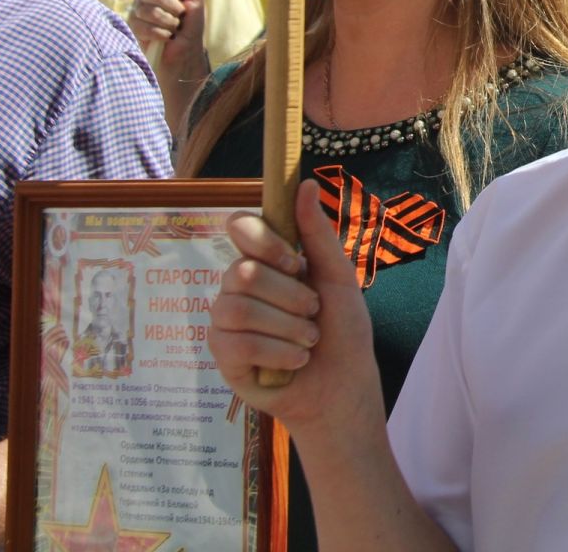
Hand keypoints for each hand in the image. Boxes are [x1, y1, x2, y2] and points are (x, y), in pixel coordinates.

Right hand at [130, 0, 208, 78]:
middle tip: (181, 17)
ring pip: (149, 11)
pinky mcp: (133, 28)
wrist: (184, 53)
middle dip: (173, 8)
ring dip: (169, 23)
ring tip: (174, 29)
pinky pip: (144, 27)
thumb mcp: (196, 3)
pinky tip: (165, 37)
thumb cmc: (191, 27)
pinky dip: (161, 34)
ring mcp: (138, 11)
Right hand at [208, 180, 383, 445]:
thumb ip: (317, 234)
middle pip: (242, 272)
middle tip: (313, 311)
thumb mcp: (337, 276)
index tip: (294, 262)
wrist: (344, 385)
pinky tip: (295, 362)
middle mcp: (238, 286)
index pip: (239, 226)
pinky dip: (277, 353)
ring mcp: (226, 321)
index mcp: (266, 260)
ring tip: (308, 341)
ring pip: (236, 308)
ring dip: (286, 327)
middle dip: (289, 295)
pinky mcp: (223, 357)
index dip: (263, 240)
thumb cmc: (342, 329)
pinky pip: (237, 343)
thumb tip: (307, 182)